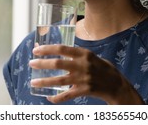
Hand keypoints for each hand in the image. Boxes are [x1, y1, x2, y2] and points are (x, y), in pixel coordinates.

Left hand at [29, 44, 143, 103]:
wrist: (116, 85)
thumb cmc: (103, 68)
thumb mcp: (92, 56)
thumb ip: (77, 55)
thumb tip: (58, 52)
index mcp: (84, 53)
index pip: (62, 48)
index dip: (48, 49)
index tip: (36, 50)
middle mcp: (83, 65)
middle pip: (58, 63)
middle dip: (42, 63)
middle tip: (31, 64)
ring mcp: (83, 78)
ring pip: (59, 80)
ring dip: (44, 81)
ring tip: (33, 82)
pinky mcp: (84, 90)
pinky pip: (67, 95)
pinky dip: (56, 97)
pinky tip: (48, 97)